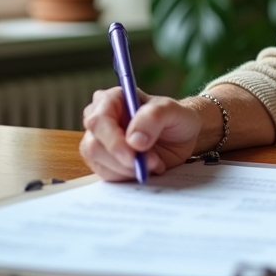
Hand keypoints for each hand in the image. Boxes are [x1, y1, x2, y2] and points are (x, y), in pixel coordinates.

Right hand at [80, 87, 200, 180]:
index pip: (99, 120)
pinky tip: (146, 168)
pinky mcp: (104, 162)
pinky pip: (107, 175)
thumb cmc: (175, 117)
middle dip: (122, 159)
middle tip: (151, 162)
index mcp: (112, 99)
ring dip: (128, 169)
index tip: (133, 155)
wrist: (182, 136)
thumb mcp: (172, 110)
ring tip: (154, 162)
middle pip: (93, 145)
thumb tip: (134, 140)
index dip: (113, 140)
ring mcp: (100, 142)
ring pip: (99, 163)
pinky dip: (128, 176)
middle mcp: (101, 120)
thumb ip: (154, 117)